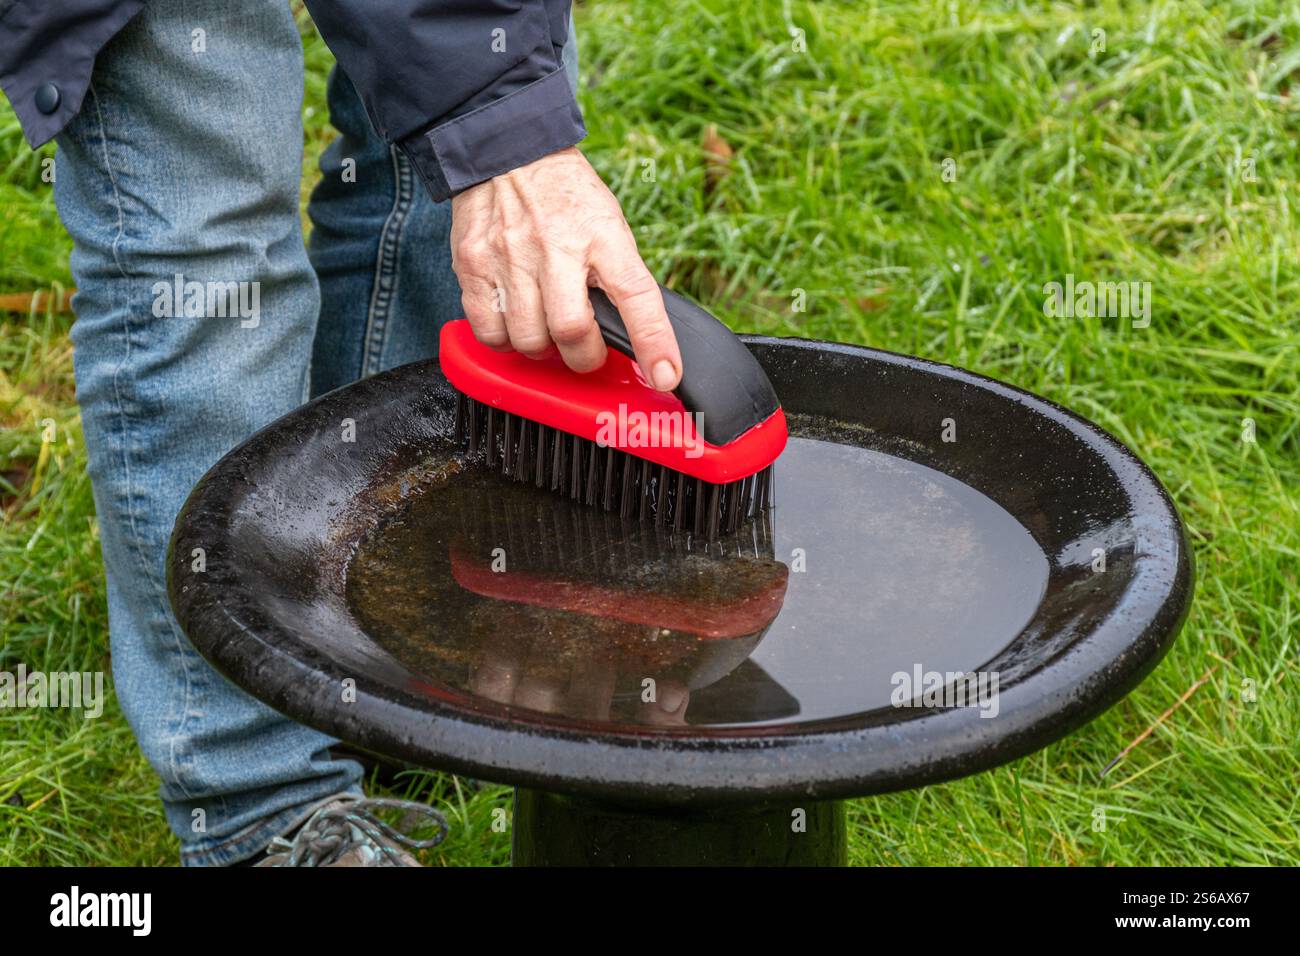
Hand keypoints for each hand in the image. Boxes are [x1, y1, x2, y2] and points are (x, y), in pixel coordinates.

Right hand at [449, 147, 681, 390]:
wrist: (508, 151)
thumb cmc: (566, 197)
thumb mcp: (609, 224)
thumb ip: (618, 275)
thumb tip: (635, 333)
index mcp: (602, 236)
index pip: (637, 296)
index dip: (654, 342)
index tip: (666, 375)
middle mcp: (555, 247)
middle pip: (571, 331)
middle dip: (583, 356)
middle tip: (585, 349)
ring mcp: (509, 257)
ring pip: (528, 340)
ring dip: (543, 349)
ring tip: (545, 326)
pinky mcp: (472, 266)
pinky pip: (490, 332)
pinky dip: (506, 340)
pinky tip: (515, 320)